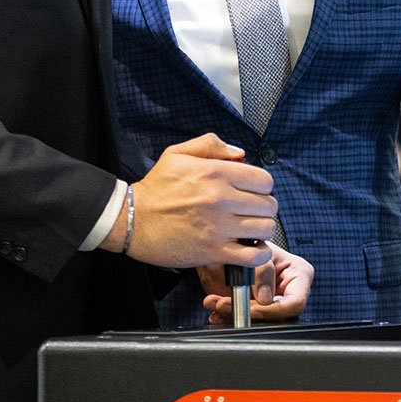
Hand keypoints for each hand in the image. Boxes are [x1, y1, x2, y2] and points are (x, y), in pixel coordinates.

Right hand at [114, 134, 277, 268]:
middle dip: (263, 208)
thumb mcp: (178, 154)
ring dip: (262, 230)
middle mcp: (220, 198)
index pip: (264, 179)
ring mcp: (218, 226)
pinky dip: (258, 255)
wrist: (131, 220)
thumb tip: (239, 153)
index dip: (262, 187)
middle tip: (250, 212)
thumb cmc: (154, 190)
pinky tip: (249, 249)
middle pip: (269, 204)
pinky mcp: (213, 251)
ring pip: (265, 228)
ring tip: (249, 230)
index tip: (252, 193)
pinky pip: (253, 256)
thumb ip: (211, 145)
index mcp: (215, 172)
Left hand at [198, 243, 314, 325]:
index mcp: (298, 274)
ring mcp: (271, 303)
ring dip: (233, 315)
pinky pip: (244, 321)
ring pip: (258, 322)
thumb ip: (262, 270)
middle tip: (224, 304)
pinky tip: (215, 307)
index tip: (252, 310)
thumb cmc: (246, 241)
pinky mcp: (255, 309)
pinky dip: (227, 317)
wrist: (227, 242)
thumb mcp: (253, 249)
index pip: (295, 302)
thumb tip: (265, 298)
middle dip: (248, 314)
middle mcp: (288, 292)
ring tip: (215, 302)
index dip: (274, 311)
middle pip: (275, 316)